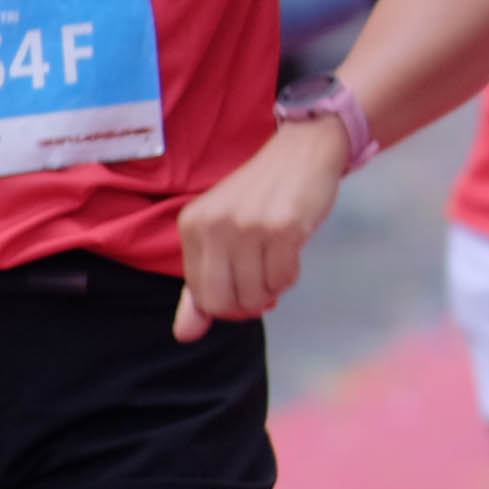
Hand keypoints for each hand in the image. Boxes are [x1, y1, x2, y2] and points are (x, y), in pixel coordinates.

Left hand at [172, 117, 347, 341]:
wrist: (302, 152)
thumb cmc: (261, 195)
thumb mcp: (222, 234)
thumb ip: (201, 286)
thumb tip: (185, 336)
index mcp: (193, 226)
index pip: (202, 296)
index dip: (229, 304)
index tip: (246, 289)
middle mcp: (215, 226)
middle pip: (225, 302)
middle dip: (249, 305)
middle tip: (264, 288)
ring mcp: (249, 226)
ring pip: (257, 294)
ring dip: (273, 289)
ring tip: (278, 263)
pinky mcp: (284, 228)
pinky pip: (284, 278)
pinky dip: (290, 276)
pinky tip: (292, 253)